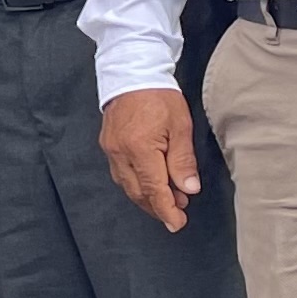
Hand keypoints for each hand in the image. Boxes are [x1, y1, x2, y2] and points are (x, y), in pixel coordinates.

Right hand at [99, 88, 202, 231]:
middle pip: (138, 192)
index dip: (167, 210)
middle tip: (178, 211)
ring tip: (169, 199)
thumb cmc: (159, 96)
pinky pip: (121, 175)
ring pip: (128, 186)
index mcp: (140, 148)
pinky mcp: (108, 146)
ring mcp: (111, 150)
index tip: (178, 224)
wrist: (132, 73)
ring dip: (147, 197)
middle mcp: (120, 153)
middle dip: (158, 206)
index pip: (154, 189)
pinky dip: (136, 184)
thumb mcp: (180, 127)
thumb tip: (189, 189)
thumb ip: (183, 161)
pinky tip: (150, 183)